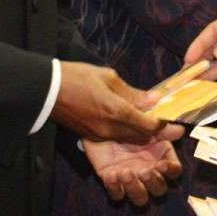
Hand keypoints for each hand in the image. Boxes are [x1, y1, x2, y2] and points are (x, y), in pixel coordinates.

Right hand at [51, 62, 165, 142]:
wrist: (46, 90)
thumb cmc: (76, 77)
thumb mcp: (108, 77)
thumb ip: (132, 92)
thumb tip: (154, 99)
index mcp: (116, 111)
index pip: (148, 126)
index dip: (162, 123)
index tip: (170, 116)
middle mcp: (110, 128)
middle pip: (141, 137)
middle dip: (155, 130)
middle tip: (165, 121)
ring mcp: (100, 135)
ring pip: (129, 139)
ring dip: (141, 131)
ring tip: (149, 119)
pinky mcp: (92, 136)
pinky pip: (116, 137)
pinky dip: (126, 131)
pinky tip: (129, 120)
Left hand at [84, 127, 182, 204]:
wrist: (101, 120)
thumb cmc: (127, 121)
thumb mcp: (145, 122)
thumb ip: (162, 128)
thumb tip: (180, 130)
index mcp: (160, 156)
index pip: (174, 171)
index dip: (171, 171)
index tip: (161, 165)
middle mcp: (148, 171)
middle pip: (159, 189)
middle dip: (153, 183)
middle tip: (143, 171)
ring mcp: (131, 179)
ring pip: (140, 198)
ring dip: (135, 189)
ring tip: (125, 172)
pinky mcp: (113, 182)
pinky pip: (117, 195)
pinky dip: (115, 188)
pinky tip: (112, 175)